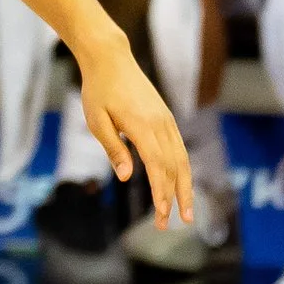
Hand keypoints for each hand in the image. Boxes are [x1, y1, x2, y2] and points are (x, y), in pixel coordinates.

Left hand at [75, 27, 192, 224]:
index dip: (161, 193)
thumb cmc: (98, 89)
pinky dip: (183, 170)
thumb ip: (113, 148)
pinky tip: (182, 185)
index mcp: (142, 126)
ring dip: (185, 188)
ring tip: (186, 213)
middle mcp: (160, 124)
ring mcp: (166, 120)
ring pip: (182, 160)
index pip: (157, 167)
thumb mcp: (96, 120)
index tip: (162, 215)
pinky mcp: (166, 118)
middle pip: (174, 168)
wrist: (111, 58)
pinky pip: (179, 148)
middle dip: (174, 198)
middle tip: (172, 225)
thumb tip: (126, 177)